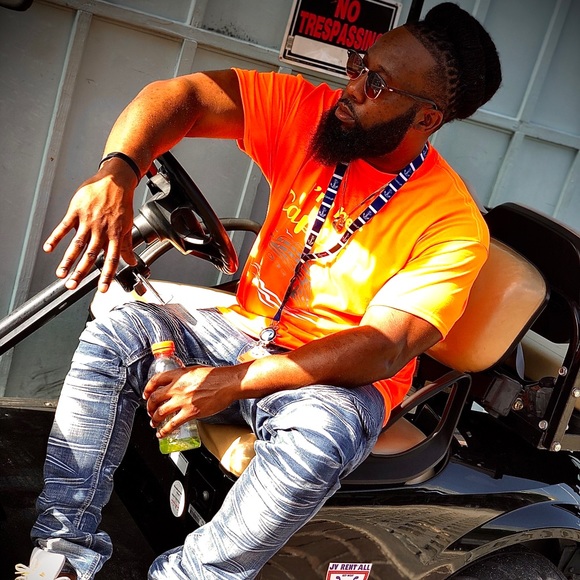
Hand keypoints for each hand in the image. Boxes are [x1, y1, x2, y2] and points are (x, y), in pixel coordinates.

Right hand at [43, 161, 137, 291]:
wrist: (115, 180)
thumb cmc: (121, 202)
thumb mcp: (127, 224)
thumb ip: (127, 245)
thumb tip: (131, 262)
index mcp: (115, 235)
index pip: (111, 260)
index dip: (107, 276)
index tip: (102, 289)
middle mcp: (101, 230)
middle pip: (90, 256)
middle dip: (81, 273)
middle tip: (72, 286)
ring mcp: (88, 221)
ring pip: (77, 244)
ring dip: (67, 260)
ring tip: (61, 274)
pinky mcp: (76, 211)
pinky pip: (64, 227)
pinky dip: (56, 238)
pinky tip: (49, 248)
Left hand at [144, 366, 236, 436]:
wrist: (228, 383)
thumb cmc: (216, 376)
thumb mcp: (195, 371)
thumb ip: (184, 377)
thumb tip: (178, 383)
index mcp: (178, 375)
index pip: (155, 381)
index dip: (148, 389)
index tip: (146, 394)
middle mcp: (177, 387)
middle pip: (154, 398)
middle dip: (149, 407)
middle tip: (150, 411)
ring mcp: (183, 400)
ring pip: (160, 412)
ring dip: (154, 420)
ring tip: (154, 423)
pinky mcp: (190, 412)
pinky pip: (172, 424)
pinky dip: (164, 431)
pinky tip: (162, 433)